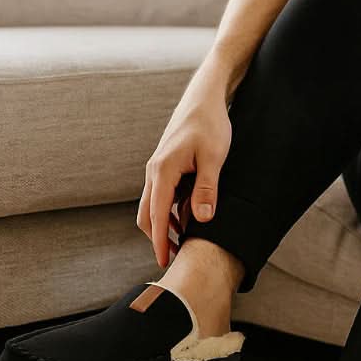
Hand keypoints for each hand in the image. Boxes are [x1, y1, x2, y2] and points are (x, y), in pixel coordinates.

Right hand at [136, 68, 231, 267]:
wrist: (204, 98)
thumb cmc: (210, 125)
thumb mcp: (214, 157)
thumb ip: (206, 188)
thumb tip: (201, 219)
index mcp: (163, 171)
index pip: (156, 215)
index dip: (159, 241)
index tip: (162, 262)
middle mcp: (155, 171)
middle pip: (147, 214)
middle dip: (157, 237)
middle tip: (173, 259)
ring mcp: (159, 168)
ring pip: (154, 205)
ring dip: (165, 224)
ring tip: (183, 243)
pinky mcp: (166, 166)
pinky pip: (163, 195)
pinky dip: (170, 210)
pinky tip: (187, 218)